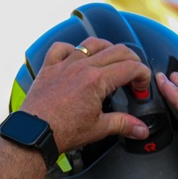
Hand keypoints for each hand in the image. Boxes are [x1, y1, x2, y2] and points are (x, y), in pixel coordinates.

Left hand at [19, 38, 150, 153]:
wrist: (34, 134)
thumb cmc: (62, 132)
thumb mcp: (98, 129)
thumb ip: (123, 125)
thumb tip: (141, 129)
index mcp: (97, 80)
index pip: (130, 67)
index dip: (143, 75)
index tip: (142, 87)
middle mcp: (82, 67)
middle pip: (116, 51)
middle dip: (131, 60)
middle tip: (133, 75)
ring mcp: (65, 65)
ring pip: (91, 44)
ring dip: (106, 48)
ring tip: (111, 59)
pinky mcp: (49, 68)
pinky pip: (60, 48)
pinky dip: (71, 48)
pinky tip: (76, 56)